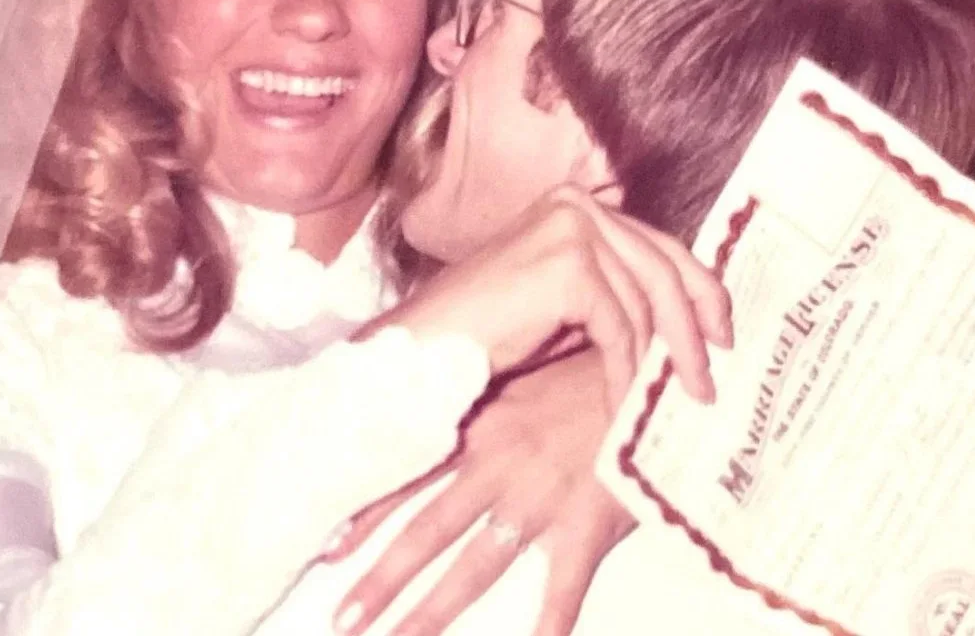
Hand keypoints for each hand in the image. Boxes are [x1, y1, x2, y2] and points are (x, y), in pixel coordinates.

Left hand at [327, 349, 634, 635]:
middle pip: (426, 532)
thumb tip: (432, 413)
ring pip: (476, 567)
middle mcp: (499, 463)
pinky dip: (548, 627)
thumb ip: (482, 398)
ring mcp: (542, 498)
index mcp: (479, 425)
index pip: (405, 476)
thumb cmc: (587, 365)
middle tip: (341, 621)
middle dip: (381, 580)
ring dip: (433, 612)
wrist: (651, 364)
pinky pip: (564, 587)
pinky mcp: (589, 522)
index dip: (362, 517)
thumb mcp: (525, 371)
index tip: (323, 552)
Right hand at [390, 185, 732, 408]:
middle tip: (706, 379)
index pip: (658, 244)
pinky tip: (622, 408)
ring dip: (657, 361)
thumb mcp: (565, 304)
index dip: (698, 290)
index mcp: (578, 205)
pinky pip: (619, 329)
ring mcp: (572, 229)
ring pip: (644, 303)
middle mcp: (577, 205)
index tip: (721, 333)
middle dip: (692, 329)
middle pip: (662, 268)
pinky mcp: (568, 265)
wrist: (426, 346)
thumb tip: (683, 324)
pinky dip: (625, 373)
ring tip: (666, 402)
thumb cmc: (487, 332)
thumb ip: (615, 294)